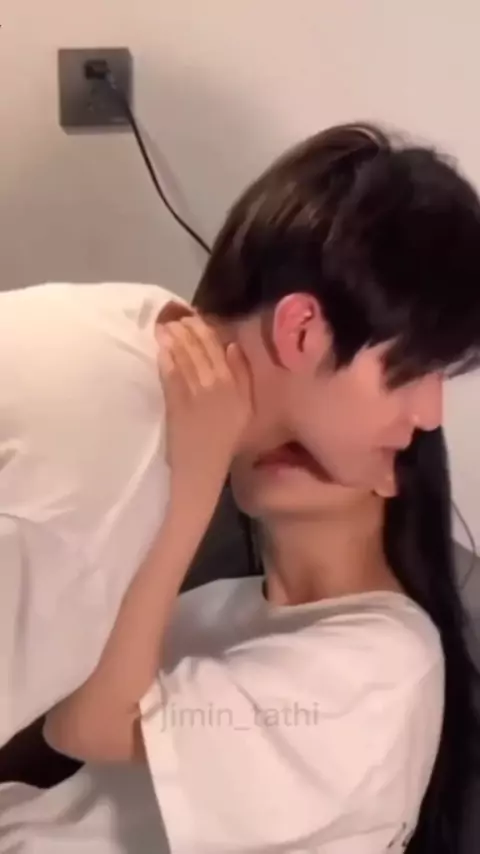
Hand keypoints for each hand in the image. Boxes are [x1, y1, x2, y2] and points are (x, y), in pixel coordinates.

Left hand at [158, 316, 251, 516]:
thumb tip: (233, 345)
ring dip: (174, 339)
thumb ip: (242, 376)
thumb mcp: (243, 408)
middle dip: (186, 330)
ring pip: (184, 358)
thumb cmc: (223, 440)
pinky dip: (166, 360)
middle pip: (200, 349)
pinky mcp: (176, 404)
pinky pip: (171, 375)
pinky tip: (160, 349)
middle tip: (174, 318)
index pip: (220, 349)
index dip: (205, 329)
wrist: (202, 469)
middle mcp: (218, 386)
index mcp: (236, 386)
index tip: (194, 317)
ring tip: (165, 327)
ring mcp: (196, 395)